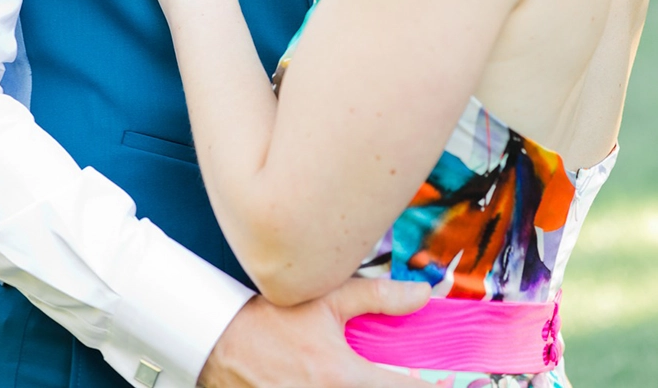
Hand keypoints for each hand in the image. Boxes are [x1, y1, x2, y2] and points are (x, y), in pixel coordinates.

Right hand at [198, 279, 430, 387]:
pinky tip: (350, 377)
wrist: (218, 343)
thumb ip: (379, 296)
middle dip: (405, 386)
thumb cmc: (270, 319)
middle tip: (419, 376)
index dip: (432, 387)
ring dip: (375, 386)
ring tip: (381, 373)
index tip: (452, 381)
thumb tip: (423, 293)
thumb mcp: (327, 299)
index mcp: (343, 378)